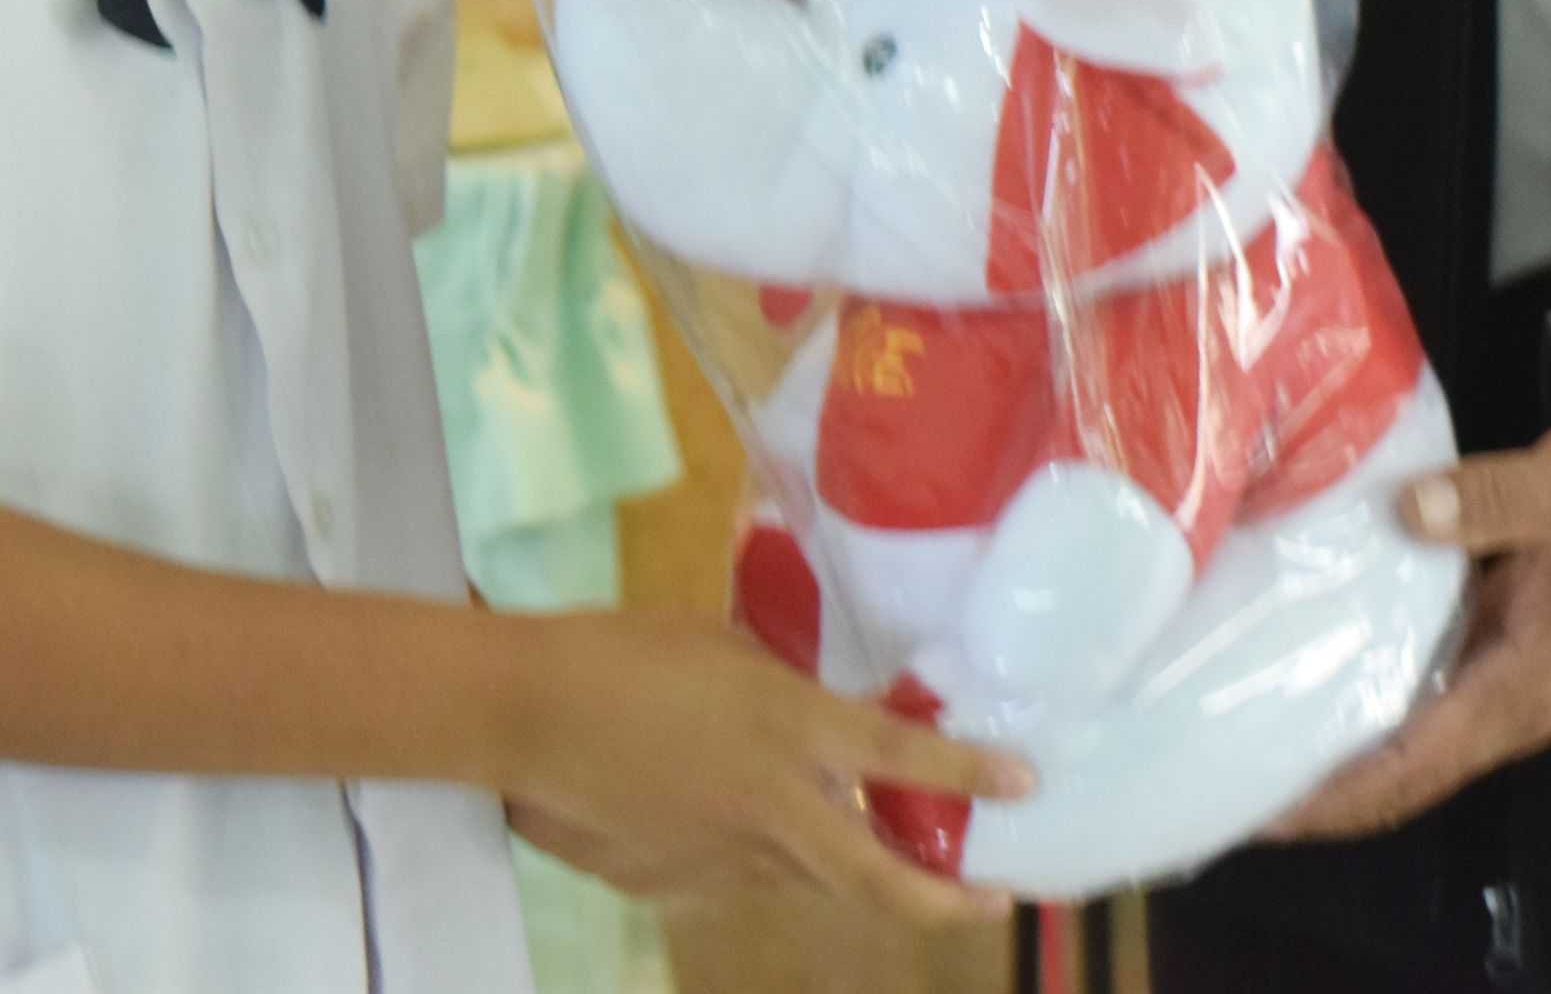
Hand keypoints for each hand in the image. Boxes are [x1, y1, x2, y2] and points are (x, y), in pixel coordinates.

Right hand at [503, 608, 1027, 929]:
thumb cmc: (623, 652)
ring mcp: (727, 858)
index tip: (1025, 784)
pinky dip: (771, 862)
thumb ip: (784, 690)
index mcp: (789, 728)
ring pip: (816, 884)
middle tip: (991, 898)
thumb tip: (816, 720)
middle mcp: (775, 806)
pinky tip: (747, 828)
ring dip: (857, 875)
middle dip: (946, 901)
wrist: (525, 714)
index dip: (970, 773)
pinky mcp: (681, 885)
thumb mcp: (724, 648)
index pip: (901, 759)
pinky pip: (748, 880)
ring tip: (885, 855)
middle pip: (879, 879)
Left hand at [1270, 414, 1550, 843]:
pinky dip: (1360, 699)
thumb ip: (1494, 500)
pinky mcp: (1495, 643)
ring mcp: (1502, 678)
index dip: (1337, 795)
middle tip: (1221, 778)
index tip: (1260, 805)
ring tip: (1241, 736)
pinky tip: (1301, 668)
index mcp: (1524, 688)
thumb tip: (1406, 511)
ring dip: (1333, 752)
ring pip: (1405, 741)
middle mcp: (1508, 703)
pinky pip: (1415, 692)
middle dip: (1318, 793)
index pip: (1414, 766)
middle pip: (1400, 776)